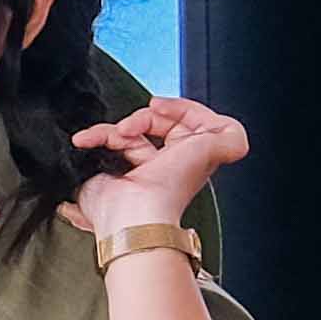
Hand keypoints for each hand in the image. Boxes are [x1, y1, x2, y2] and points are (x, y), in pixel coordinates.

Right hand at [71, 92, 250, 227]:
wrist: (133, 213)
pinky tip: (87, 139)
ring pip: (124, 131)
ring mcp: (136, 165)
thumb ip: (233, 138)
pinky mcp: (110, 170)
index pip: (185, 118)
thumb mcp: (215, 151)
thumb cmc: (170, 188)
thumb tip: (230, 130)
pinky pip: (101, 142)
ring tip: (114, 137)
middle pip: (153, 121)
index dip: (174, 108)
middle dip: (141, 119)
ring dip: (113, 129)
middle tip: (133, 126)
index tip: (158, 106)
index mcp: (191, 154)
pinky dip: (93, 137)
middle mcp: (165, 160)